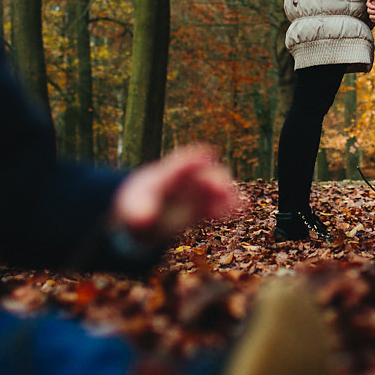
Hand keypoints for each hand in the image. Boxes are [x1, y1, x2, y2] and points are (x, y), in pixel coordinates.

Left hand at [112, 144, 242, 243]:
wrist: (142, 213)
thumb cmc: (136, 204)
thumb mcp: (133, 208)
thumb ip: (140, 213)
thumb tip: (144, 222)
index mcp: (166, 173)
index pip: (181, 163)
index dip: (193, 158)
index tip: (207, 152)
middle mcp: (186, 179)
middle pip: (204, 173)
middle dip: (214, 179)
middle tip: (221, 189)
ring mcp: (196, 191)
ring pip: (216, 186)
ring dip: (227, 192)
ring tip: (236, 204)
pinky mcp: (203, 206)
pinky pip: (219, 202)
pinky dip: (230, 204)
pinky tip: (240, 209)